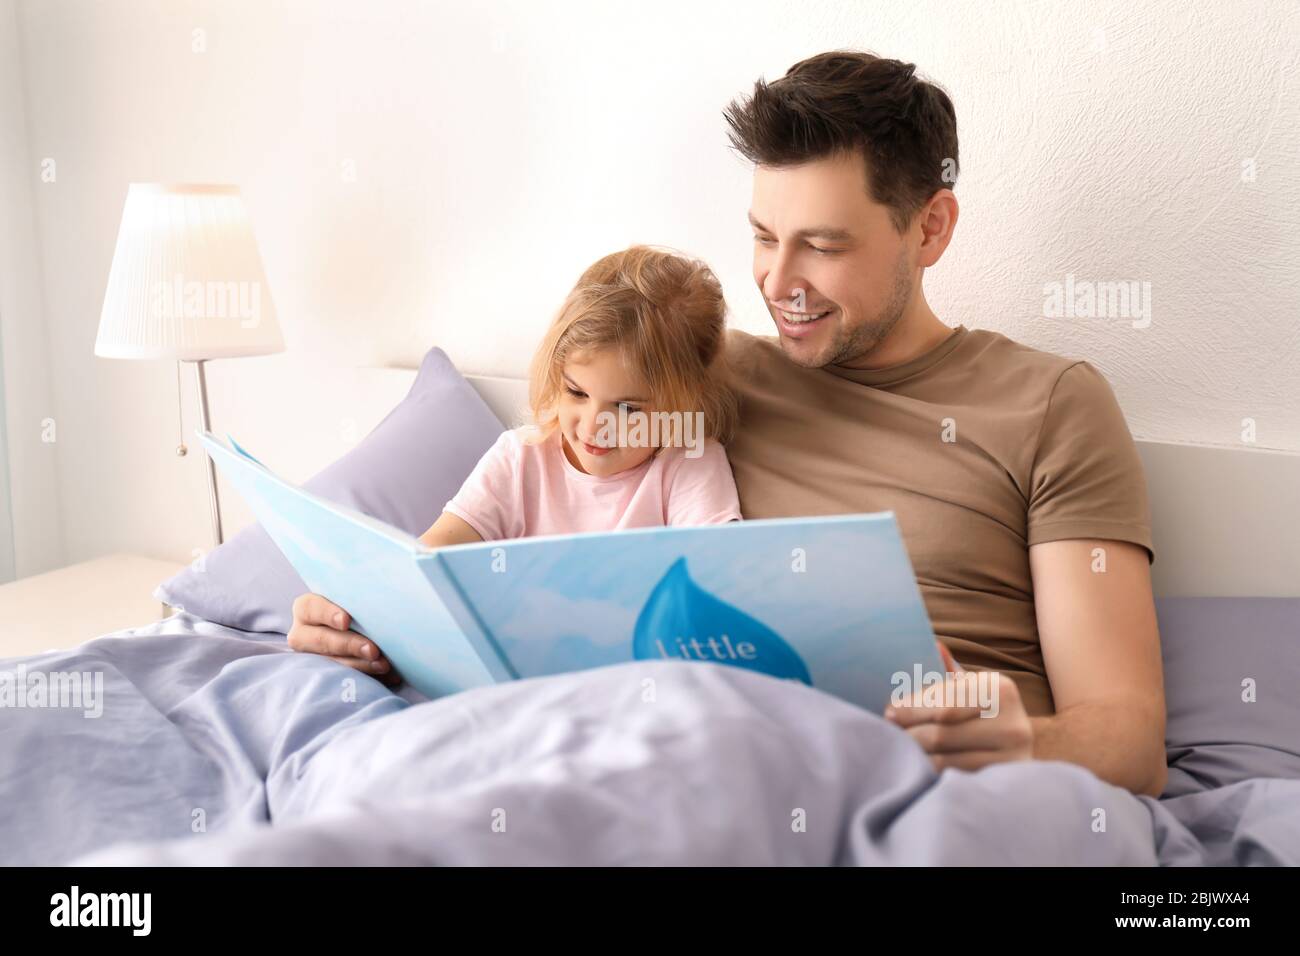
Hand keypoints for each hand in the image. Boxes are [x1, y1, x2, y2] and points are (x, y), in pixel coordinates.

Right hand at [287, 593, 400, 686]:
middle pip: (322, 640)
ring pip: (333, 663)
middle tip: (373, 650)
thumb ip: (359, 596)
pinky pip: (344, 677)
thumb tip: (386, 594)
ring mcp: (313, 656)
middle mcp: (304, 633)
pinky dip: (368, 676)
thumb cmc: (359, 603)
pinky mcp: (326, 674)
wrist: (364, 625)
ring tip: (384, 664)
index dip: (327, 614)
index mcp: (307, 608)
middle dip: (349, 645)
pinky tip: (387, 674)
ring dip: (360, 665)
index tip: (345, 621)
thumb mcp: (354, 597)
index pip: (311, 608)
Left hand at [883, 641, 1032, 772]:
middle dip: (909, 732)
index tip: (889, 711)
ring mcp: (1011, 758)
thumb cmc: (985, 716)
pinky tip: (917, 767)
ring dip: (915, 754)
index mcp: (1001, 689)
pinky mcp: (1002, 782)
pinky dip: (930, 772)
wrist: (1020, 759)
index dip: (912, 707)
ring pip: (945, 758)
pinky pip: (953, 777)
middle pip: (943, 732)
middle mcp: (1013, 724)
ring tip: (898, 749)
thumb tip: (933, 646)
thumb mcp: (972, 690)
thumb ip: (950, 673)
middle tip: (887, 731)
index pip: (945, 700)